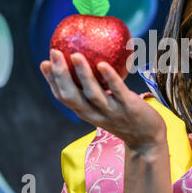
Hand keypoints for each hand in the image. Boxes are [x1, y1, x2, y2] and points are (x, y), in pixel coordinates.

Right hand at [40, 49, 166, 150]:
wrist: (147, 140)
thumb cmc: (125, 118)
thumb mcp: (105, 106)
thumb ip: (96, 90)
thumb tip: (90, 62)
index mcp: (86, 113)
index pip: (63, 97)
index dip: (51, 81)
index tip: (44, 62)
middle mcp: (95, 114)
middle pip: (71, 96)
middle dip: (60, 75)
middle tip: (54, 53)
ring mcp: (112, 112)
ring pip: (93, 94)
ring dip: (82, 75)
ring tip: (76, 55)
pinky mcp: (129, 108)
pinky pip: (118, 92)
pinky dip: (110, 79)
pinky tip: (103, 64)